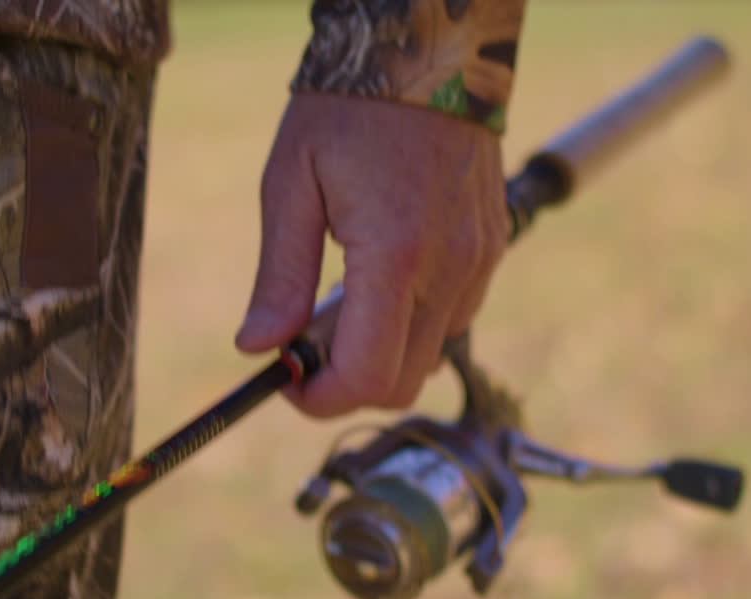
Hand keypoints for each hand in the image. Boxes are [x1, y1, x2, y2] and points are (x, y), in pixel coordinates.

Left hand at [235, 94, 509, 417]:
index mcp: (395, 255)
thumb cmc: (349, 110)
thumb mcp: (290, 184)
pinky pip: (454, 319)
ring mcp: (480, 262)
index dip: (319, 397)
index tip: (285, 379)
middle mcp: (450, 268)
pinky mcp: (492, 250)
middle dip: (346, 384)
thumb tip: (258, 346)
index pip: (366, 376)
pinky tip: (381, 281)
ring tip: (338, 305)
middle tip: (303, 349)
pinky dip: (412, 323)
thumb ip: (278, 276)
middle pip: (402, 383)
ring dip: (381, 353)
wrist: (427, 48)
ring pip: (430, 355)